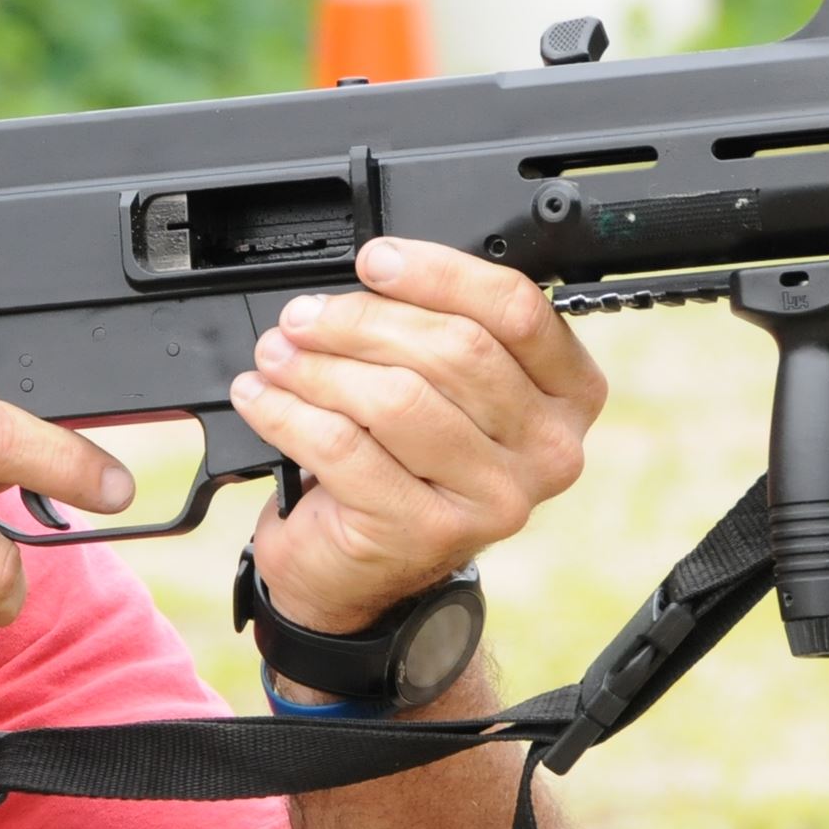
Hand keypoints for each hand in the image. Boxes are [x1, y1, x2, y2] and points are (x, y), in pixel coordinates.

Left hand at [232, 237, 607, 633]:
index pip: (516, 310)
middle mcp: (547, 449)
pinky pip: (345, 449)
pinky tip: (262, 398)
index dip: (437, 274)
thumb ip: (435, 330)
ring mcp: (493, 499)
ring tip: (276, 356)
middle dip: (361, 321)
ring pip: (396, 399)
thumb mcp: (442, 390)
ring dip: (319, 367)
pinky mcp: (426, 531)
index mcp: (567, 395)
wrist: (362, 567)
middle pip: (455, 350)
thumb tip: (373, 274)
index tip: (375, 261)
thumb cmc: (402, 463)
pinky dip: (289, 413)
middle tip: (302, 318)